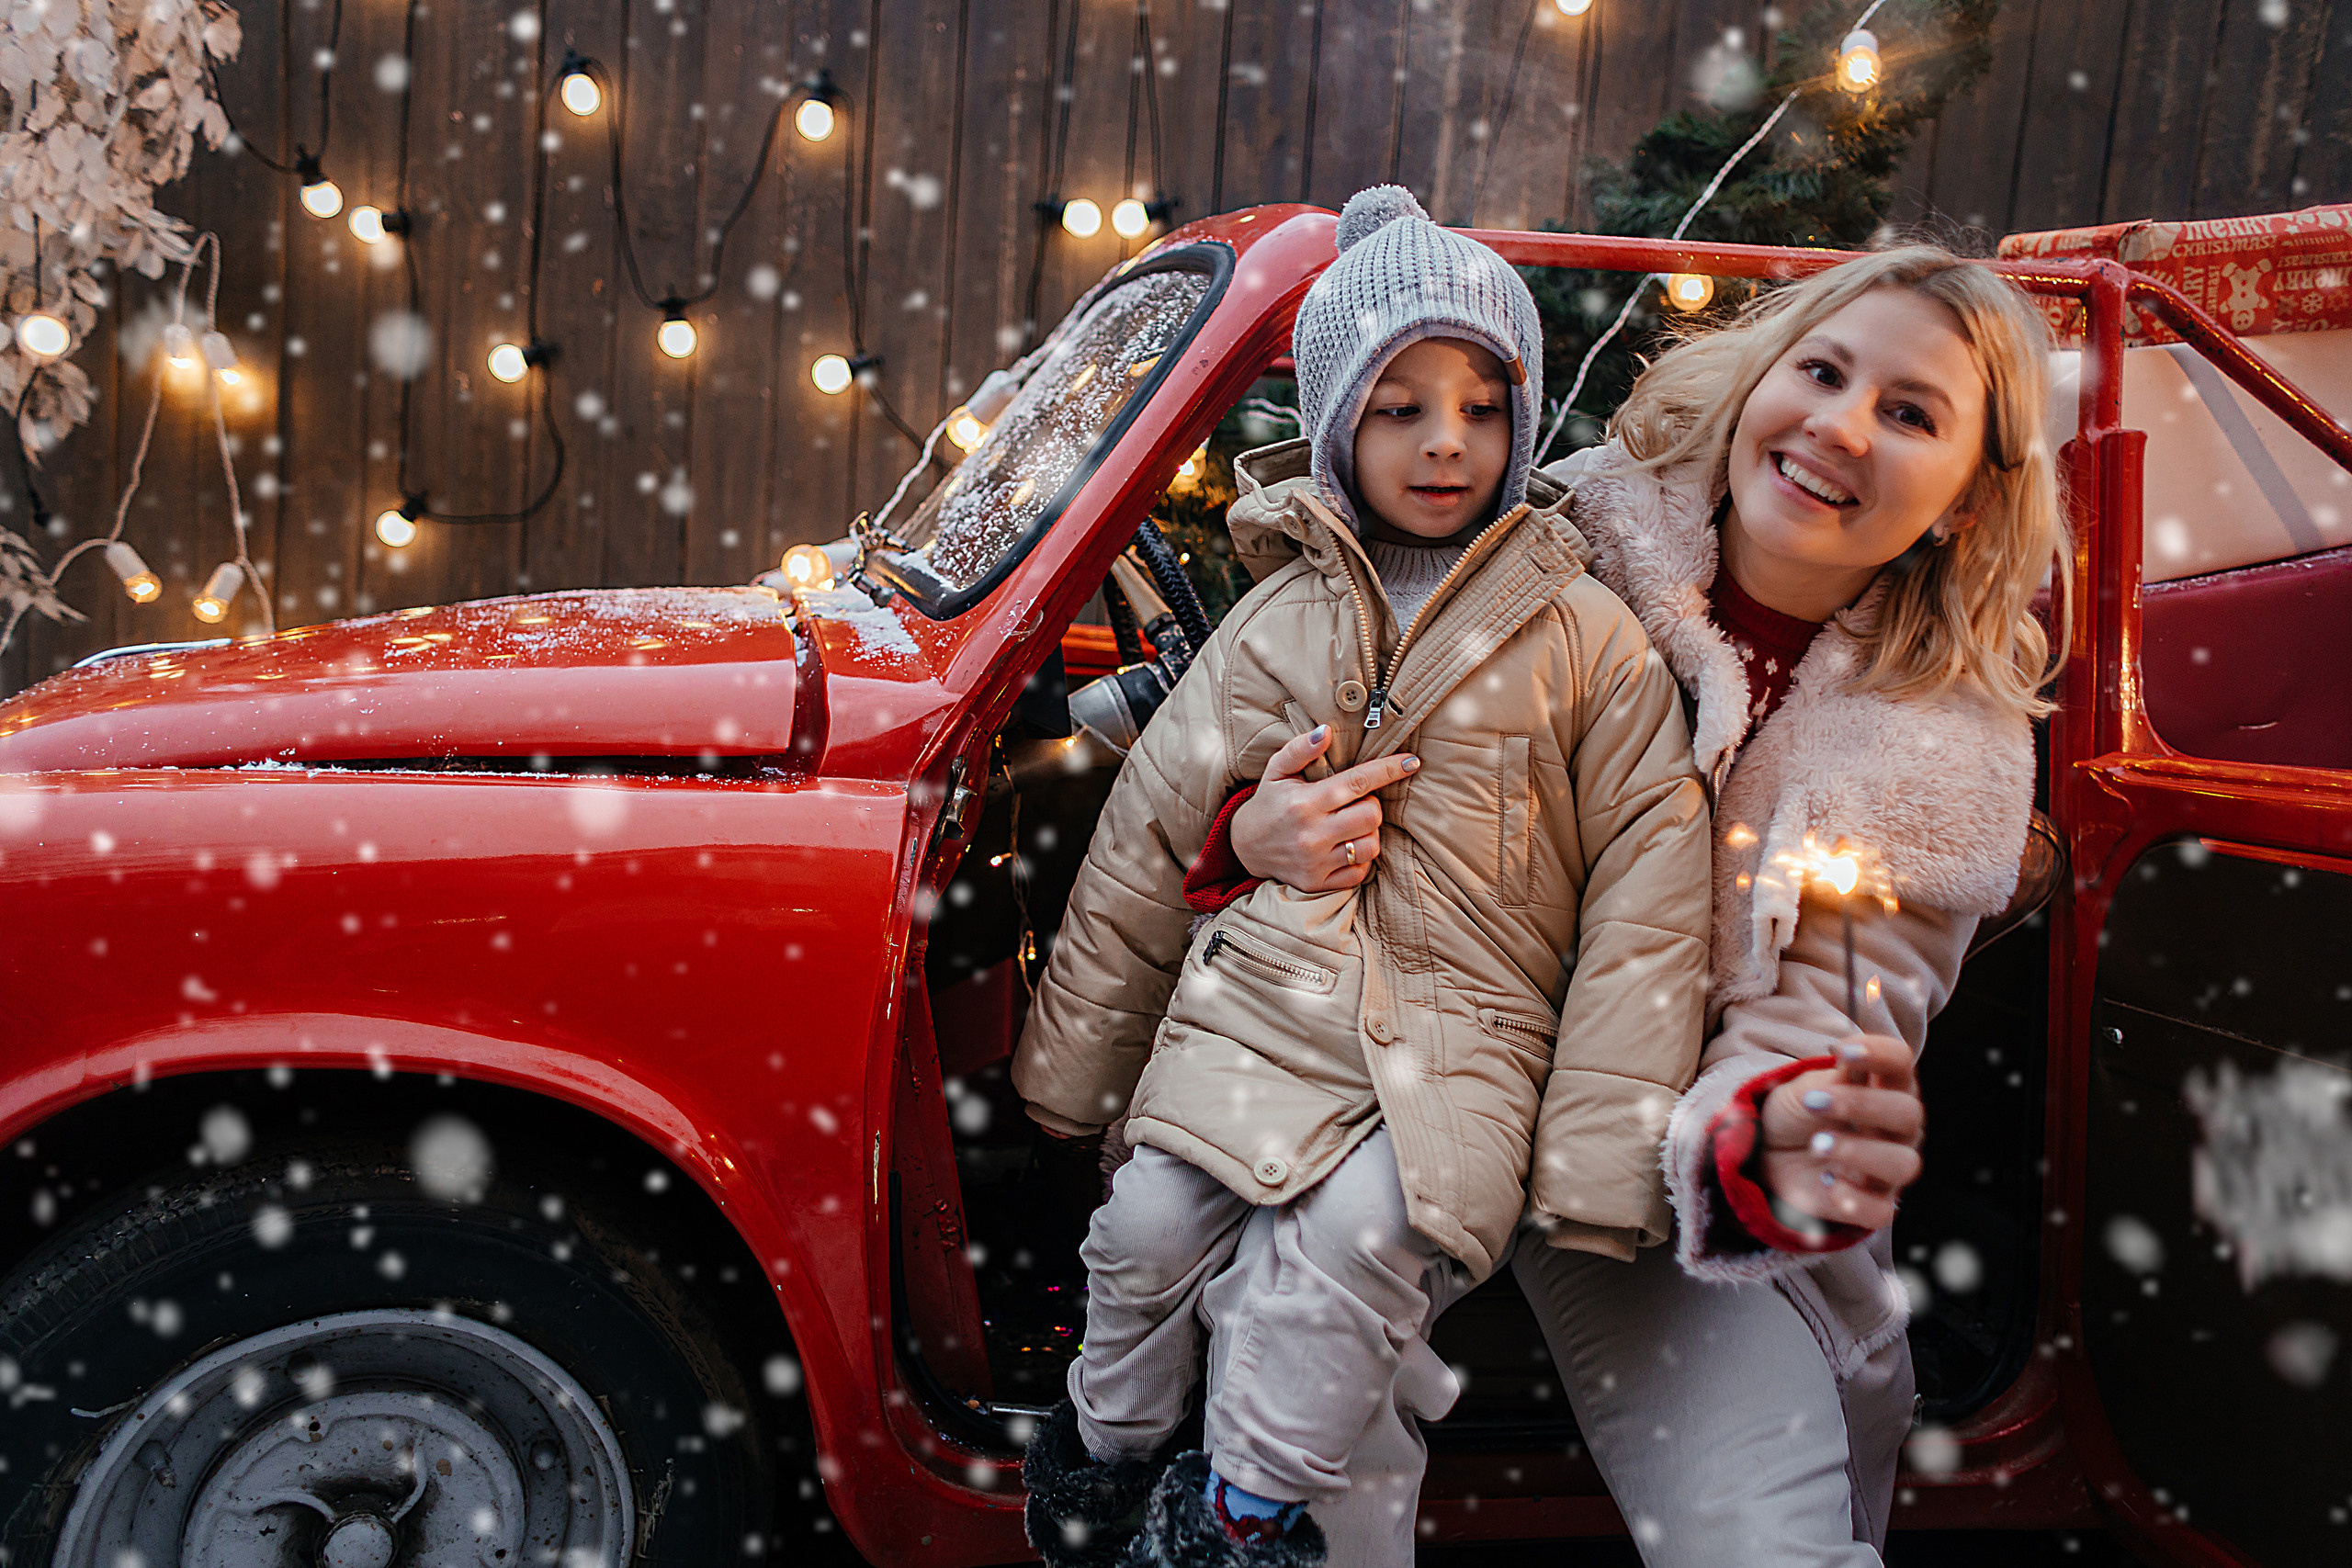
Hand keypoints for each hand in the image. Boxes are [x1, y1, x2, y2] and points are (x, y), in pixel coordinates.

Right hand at [1231, 726, 1420, 891]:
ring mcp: (1316, 862)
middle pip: (1372, 815)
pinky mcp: (1318, 883)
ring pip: (1371, 845)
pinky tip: (1347, 847)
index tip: (1411, 761)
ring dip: (1369, 832)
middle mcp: (1312, 834)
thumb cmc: (1268, 803)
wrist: (1244, 848)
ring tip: (1351, 825)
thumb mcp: (1277, 771)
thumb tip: (1326, 730)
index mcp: (1305, 802)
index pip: (1357, 782)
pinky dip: (1361, 858)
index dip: (1389, 769)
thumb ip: (1300, 749)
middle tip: (1355, 802)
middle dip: (1371, 805)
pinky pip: (1361, 872)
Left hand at [1757, 1034, 1923, 1232]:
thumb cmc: (1797, 1113)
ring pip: (1904, 1164)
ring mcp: (1887, 1169)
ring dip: (1859, 1152)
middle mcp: (1896, 1128)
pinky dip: (1854, 1199)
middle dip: (1862, 1105)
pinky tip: (1826, 1181)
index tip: (1842, 1051)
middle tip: (1813, 1102)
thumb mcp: (1804, 1088)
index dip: (1880, 1053)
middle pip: (1909, 1114)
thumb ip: (1830, 1077)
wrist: (1768, 1153)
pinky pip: (1881, 1211)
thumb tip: (1846, 1052)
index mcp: (1884, 1087)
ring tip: (1817, 1144)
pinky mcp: (1871, 1205)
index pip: (1900, 1063)